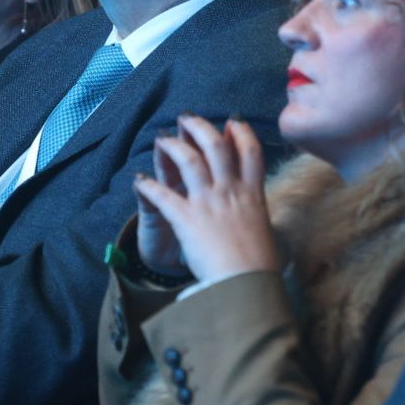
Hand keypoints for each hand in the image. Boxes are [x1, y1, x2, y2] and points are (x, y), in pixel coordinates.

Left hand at [133, 116, 279, 283]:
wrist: (245, 286)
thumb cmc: (259, 268)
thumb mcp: (265, 234)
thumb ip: (257, 219)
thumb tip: (258, 219)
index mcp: (252, 195)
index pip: (250, 152)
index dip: (240, 133)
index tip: (231, 122)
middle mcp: (231, 192)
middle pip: (216, 146)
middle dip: (200, 127)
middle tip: (187, 118)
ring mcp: (208, 203)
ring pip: (189, 160)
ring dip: (173, 146)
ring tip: (162, 139)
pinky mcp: (186, 218)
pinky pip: (162, 196)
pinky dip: (148, 187)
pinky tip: (139, 181)